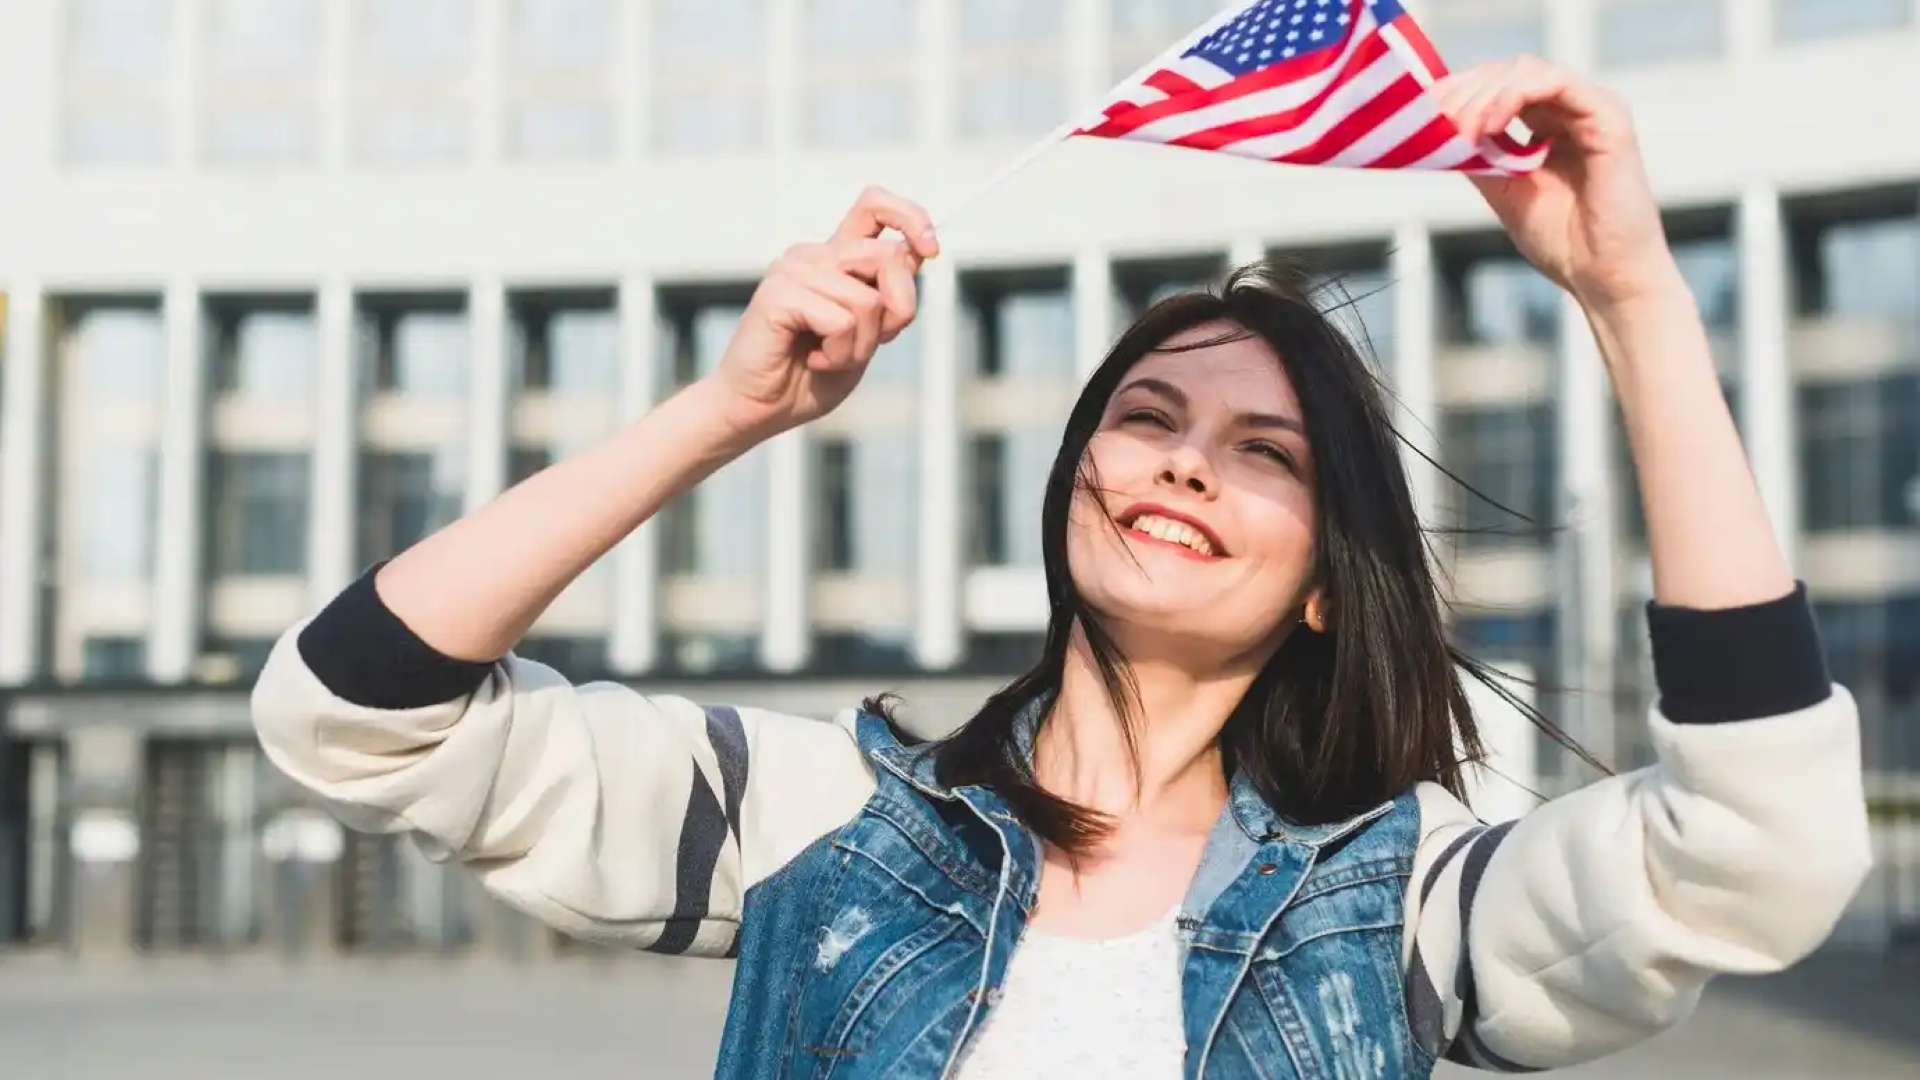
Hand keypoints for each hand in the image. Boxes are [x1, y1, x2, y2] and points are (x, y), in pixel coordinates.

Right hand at [710, 187, 938, 439]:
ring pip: (868, 300)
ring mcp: (793, 269)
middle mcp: (814, 255)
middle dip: (899, 309)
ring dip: (861, 345)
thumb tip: (919, 254)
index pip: (875, 206)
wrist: (760, 410)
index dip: (911, 217)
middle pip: (888, 256)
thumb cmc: (809, 377)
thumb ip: (889, 297)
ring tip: (829, 358)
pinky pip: (842, 322)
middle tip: (870, 343)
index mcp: (835, 259)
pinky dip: (839, 354)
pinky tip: (813, 361)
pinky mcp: (779, 293)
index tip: (930, 250)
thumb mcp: (867, 335)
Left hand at [1436, 57, 1677, 311]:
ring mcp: (1591, 110)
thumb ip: (1478, 159)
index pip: (1498, 85)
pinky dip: (1517, 95)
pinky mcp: (1609, 118)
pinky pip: (1558, 83)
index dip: (1458, 92)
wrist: (1604, 277)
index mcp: (1548, 124)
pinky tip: (1492, 124)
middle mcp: (1570, 110)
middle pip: (1507, 72)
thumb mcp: (1503, 192)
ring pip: (1527, 71)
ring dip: (1484, 94)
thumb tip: (1437, 132)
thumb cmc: (1562, 241)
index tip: (1423, 112)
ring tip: (1464, 129)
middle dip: (1464, 92)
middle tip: (1437, 120)